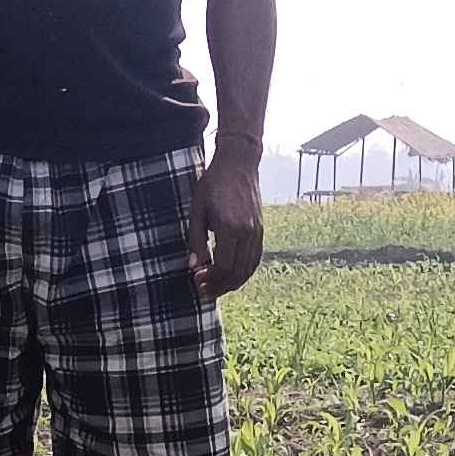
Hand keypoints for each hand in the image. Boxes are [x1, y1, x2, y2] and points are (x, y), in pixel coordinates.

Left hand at [191, 147, 264, 299]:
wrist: (238, 164)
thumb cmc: (213, 184)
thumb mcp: (197, 210)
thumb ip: (195, 240)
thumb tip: (194, 266)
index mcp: (230, 228)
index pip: (222, 266)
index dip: (209, 279)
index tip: (196, 280)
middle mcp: (247, 233)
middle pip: (237, 272)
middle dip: (220, 286)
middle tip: (204, 291)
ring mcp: (257, 232)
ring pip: (248, 269)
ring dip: (232, 282)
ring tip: (216, 286)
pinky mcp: (260, 230)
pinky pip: (254, 259)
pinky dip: (244, 271)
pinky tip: (231, 274)